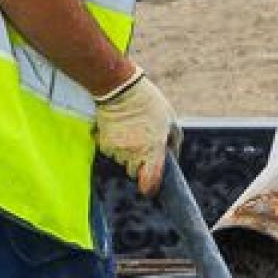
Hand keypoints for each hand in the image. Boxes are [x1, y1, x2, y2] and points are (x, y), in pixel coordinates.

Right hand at [93, 68, 180, 195]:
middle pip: (134, 172)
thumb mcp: (170, 120)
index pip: (150, 181)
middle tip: (143, 147)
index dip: (150, 187)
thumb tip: (174, 158)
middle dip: (139, 164)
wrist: (120, 89)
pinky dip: (114, 145)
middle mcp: (134, 153)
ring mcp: (117, 150)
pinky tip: (120, 129)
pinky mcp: (103, 144)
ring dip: (126, 153)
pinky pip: (110, 152)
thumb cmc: (150, 104)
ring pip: (122, 161)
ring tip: (131, 132)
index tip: (150, 188)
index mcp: (153, 149)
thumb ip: (174, 142)